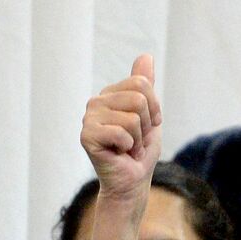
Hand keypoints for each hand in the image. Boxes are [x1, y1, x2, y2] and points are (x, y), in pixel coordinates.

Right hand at [80, 54, 161, 202]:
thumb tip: (146, 56)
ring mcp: (89, 118)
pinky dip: (128, 148)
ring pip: (132, 117)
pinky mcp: (86, 136)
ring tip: (127, 148)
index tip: (146, 127)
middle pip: (138, 99)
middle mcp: (96, 102)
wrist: (132, 182)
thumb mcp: (149, 115)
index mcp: (110, 94)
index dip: (154, 110)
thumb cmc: (140, 152)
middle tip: (135, 140)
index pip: (142, 84)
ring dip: (138, 139)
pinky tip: (119, 154)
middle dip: (146, 125)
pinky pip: (122, 133)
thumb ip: (145, 86)